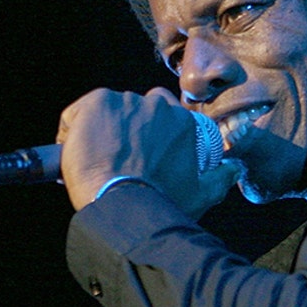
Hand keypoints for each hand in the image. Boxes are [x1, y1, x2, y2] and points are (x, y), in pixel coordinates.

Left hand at [57, 87, 237, 215]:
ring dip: (100, 132)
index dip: (148, 134)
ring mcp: (125, 101)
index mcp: (181, 120)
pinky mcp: (96, 103)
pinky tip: (75, 154)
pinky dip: (72, 131)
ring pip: (106, 113)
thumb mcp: (201, 194)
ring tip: (95, 161)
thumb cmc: (163, 203)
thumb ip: (221, 178)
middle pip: (134, 110)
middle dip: (126, 130)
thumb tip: (234, 169)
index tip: (140, 154)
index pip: (163, 114)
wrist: (125, 205)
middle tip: (118, 159)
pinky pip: (77, 114)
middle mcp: (156, 104)